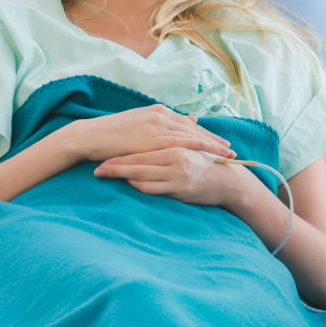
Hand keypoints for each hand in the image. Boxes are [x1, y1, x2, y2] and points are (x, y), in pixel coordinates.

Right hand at [67, 104, 235, 162]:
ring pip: (190, 134)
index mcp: (157, 112)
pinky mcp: (149, 137)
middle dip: (214, 140)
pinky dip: (196, 147)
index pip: (188, 124)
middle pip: (194, 128)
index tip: (221, 143)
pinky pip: (179, 142)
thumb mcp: (139, 128)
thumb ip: (161, 127)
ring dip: (210, 145)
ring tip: (227, 155)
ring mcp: (155, 124)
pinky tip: (208, 154)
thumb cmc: (111, 136)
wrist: (89, 136)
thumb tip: (187, 122)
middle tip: (231, 150)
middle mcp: (159, 115)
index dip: (206, 134)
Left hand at [94, 147, 254, 207]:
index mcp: (176, 144)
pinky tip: (128, 185)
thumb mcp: (190, 148)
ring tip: (104, 175)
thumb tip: (151, 137)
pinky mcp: (179, 189)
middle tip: (96, 167)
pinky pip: (152, 188)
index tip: (103, 154)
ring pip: (141, 175)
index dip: (122, 152)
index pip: (143, 148)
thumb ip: (171, 141)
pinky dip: (138, 186)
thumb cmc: (208, 164)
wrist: (230, 181)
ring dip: (121, 176)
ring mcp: (177, 174)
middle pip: (137, 160)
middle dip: (114, 164)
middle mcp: (175, 156)